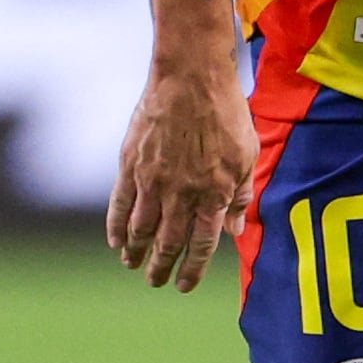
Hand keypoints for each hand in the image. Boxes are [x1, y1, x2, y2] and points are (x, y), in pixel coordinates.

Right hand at [107, 57, 257, 292]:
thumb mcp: (247, 155)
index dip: (193, 270)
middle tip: (155, 281)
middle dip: (161, 267)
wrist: (191, 77)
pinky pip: (120, 204)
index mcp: (214, 195)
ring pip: (141, 229)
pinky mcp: (131, 164)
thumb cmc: (226, 113)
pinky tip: (115, 241)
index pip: (202, 245)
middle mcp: (182, 194)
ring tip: (133, 264)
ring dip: (136, 252)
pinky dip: (116, 226)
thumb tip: (237, 230)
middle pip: (168, 243)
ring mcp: (154, 181)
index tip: (184, 285)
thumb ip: (241, 195)